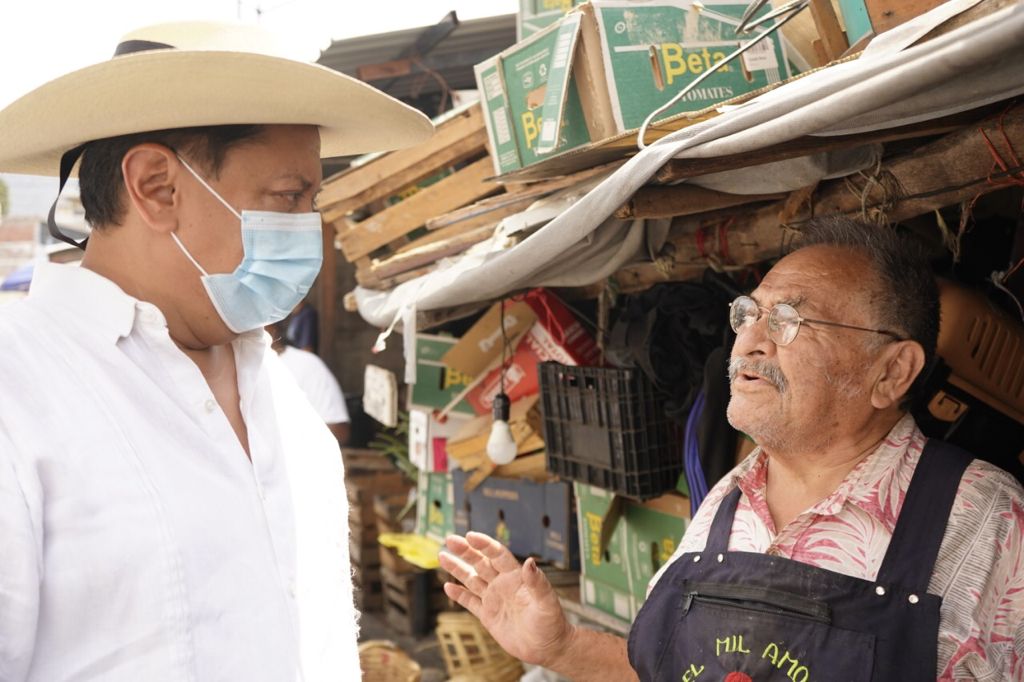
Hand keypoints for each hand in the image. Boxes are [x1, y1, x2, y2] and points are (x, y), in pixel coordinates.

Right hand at [440, 531, 574, 667]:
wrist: (547, 647)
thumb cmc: (552, 622)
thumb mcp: (547, 602)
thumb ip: (538, 582)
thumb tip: (530, 562)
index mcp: (516, 577)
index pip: (497, 555)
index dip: (484, 545)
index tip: (470, 535)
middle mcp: (503, 584)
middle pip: (480, 562)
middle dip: (466, 551)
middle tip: (450, 539)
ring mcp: (494, 599)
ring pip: (472, 579)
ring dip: (457, 568)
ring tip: (442, 555)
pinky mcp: (488, 615)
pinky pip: (470, 602)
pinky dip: (459, 594)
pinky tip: (447, 587)